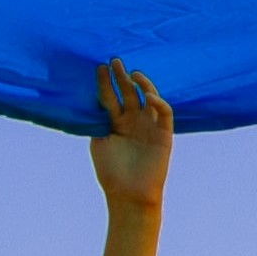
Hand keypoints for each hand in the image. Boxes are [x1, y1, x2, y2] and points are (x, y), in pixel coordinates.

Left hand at [88, 62, 176, 209]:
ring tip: (133, 73)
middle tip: (115, 60)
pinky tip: (147, 96)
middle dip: (122, 76)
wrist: (129, 195)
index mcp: (116, 123)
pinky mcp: (164, 134)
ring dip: (142, 84)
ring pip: (148, 97)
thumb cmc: (111, 172)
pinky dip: (158, 102)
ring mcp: (149, 126)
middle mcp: (133, 121)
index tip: (99, 67)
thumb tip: (92, 100)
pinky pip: (164, 113)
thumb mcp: (98, 142)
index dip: (105, 83)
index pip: (111, 97)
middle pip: (129, 92)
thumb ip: (98, 122)